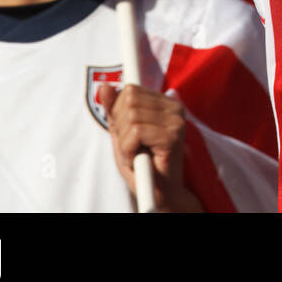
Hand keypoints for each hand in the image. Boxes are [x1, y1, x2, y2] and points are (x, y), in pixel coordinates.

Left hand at [98, 83, 202, 212]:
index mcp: (166, 103)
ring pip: (132, 116)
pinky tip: (138, 159)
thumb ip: (114, 109)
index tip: (127, 134)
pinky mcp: (173, 137)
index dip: (119, 113)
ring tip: (135, 155)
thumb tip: (104, 87)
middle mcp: (175, 108)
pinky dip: (128, 149)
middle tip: (131, 148)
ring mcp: (177, 122)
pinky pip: (136, 132)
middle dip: (121, 127)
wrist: (158, 194)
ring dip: (124, 142)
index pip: (130, 90)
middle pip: (130, 101)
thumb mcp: (121, 133)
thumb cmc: (141, 164)